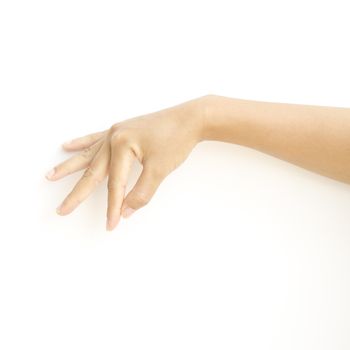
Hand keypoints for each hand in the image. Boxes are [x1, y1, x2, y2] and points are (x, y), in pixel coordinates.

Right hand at [46, 96, 205, 230]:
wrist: (190, 118)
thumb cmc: (176, 140)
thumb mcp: (160, 169)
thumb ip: (142, 193)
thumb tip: (126, 212)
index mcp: (122, 146)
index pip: (115, 184)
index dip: (113, 206)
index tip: (111, 224)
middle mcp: (114, 137)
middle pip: (93, 171)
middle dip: (78, 193)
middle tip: (62, 210)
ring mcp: (115, 132)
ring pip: (88, 154)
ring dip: (70, 166)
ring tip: (51, 176)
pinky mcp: (121, 130)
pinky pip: (96, 138)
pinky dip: (82, 143)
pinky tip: (67, 145)